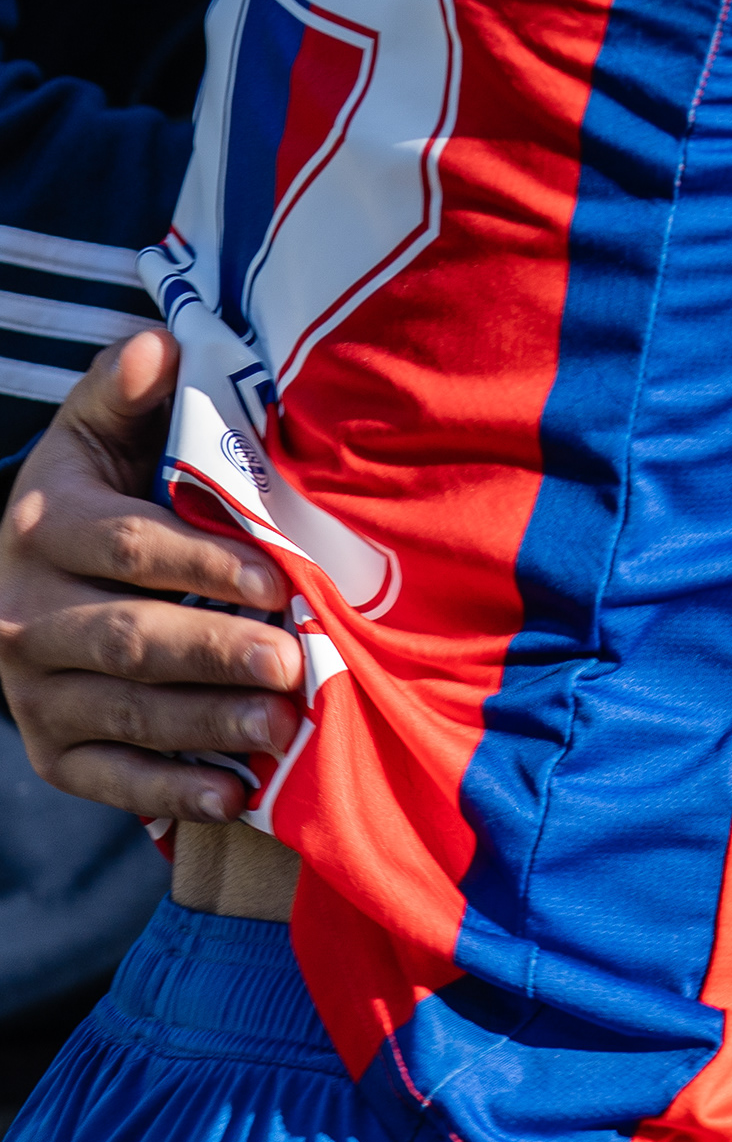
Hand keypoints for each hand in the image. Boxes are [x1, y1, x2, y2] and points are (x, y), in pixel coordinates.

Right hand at [0, 331, 304, 822]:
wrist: (35, 572)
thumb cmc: (102, 488)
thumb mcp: (104, 431)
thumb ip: (129, 393)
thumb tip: (156, 346)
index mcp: (46, 529)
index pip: (132, 548)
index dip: (207, 564)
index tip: (282, 580)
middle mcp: (24, 615)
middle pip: (129, 638)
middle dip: (216, 654)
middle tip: (293, 665)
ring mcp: (32, 690)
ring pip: (123, 711)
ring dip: (204, 726)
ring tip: (280, 727)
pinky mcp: (50, 747)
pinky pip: (105, 777)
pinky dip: (168, 791)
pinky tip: (234, 795)